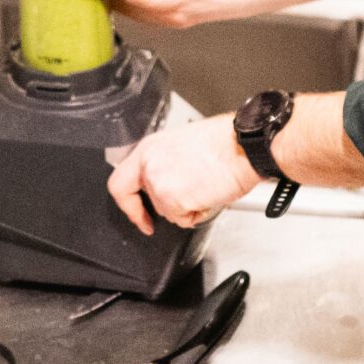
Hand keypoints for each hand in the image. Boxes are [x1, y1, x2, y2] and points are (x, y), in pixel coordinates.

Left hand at [105, 116, 260, 233]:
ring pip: (166, 210)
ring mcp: (159, 183)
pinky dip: (197, 214)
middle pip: (141, 200)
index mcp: (150, 148)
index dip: (128, 203)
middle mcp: (149, 164)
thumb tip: (168, 180)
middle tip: (156, 222)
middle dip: (152, 212)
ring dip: (184, 208)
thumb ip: (165, 163)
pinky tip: (209, 195)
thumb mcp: (182, 145)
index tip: (136, 212)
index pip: (121, 181)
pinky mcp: (173, 199)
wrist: (243, 146)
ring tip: (204, 189)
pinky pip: (183, 219)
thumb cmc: (224, 142)